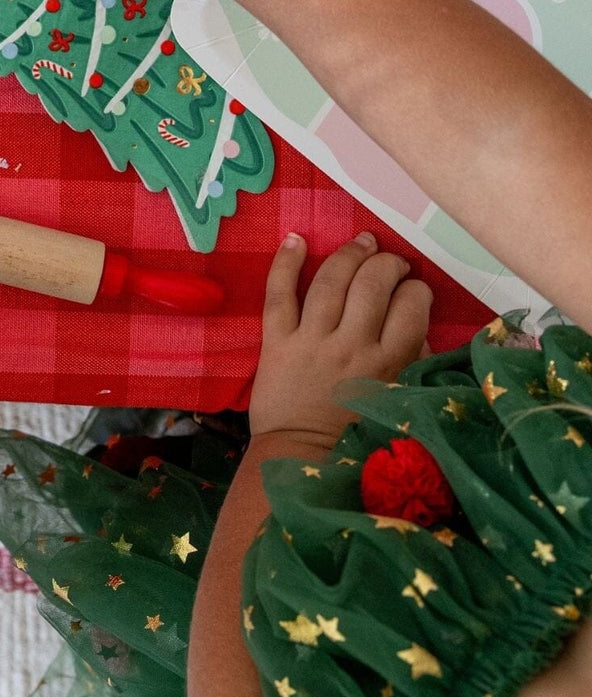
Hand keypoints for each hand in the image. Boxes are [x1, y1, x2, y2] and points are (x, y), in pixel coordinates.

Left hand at [249, 233, 431, 449]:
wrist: (300, 457)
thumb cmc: (354, 433)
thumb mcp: (398, 401)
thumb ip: (412, 365)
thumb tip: (419, 330)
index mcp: (389, 365)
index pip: (412, 308)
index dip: (416, 290)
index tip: (413, 288)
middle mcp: (352, 346)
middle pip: (373, 285)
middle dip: (387, 263)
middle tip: (390, 261)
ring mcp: (312, 340)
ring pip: (332, 281)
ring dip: (348, 254)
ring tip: (361, 241)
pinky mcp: (276, 340)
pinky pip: (279, 293)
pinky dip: (286, 263)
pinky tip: (296, 239)